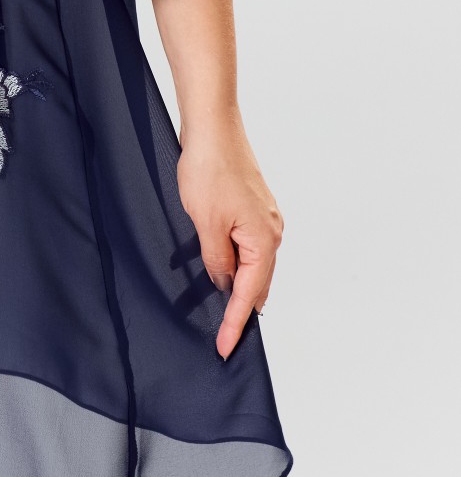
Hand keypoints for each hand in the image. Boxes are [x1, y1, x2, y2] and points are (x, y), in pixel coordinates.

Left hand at [177, 110, 283, 358]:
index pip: (249, 295)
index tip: (225, 348)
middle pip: (258, 283)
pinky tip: (220, 268)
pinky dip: (233, 261)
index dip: (234, 323)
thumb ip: (217, 261)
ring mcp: (264, 218)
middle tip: (224, 339)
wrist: (212, 127)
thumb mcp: (206, 225)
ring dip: (236, 285)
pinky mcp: (252, 206)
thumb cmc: (210, 169)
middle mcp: (271, 231)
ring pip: (252, 263)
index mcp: (263, 241)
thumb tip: (225, 282)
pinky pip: (245, 245)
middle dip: (239, 310)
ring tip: (220, 311)